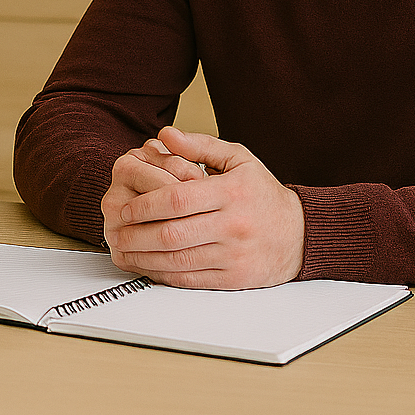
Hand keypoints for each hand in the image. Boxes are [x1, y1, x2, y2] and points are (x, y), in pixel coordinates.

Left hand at [102, 126, 304, 289]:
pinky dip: (163, 274)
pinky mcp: (233, 278)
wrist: (300, 234)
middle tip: (115, 231)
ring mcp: (233, 255)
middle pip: (173, 233)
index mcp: (231, 193)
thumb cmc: (262, 195)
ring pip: (178, 260)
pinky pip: (190, 279)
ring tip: (123, 250)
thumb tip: (165, 134)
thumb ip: (199, 145)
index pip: (177, 199)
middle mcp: (232, 225)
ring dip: (143, 257)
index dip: (145, 204)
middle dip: (136, 234)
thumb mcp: (237, 159)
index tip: (125, 208)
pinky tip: (146, 266)